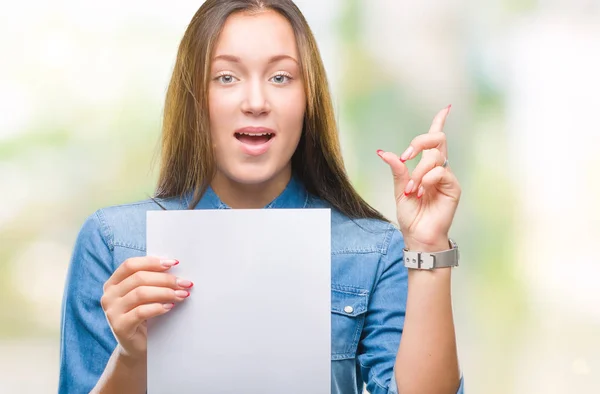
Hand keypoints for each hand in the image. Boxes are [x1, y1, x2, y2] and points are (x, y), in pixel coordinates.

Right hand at [100, 257, 193, 359]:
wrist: (137, 346)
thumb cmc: (144, 316)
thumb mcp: (145, 295)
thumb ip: (151, 280)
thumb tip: (173, 265)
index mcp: (113, 283)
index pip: (130, 265)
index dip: (152, 262)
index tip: (173, 263)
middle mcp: (109, 295)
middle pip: (139, 278)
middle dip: (165, 279)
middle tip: (184, 283)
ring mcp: (112, 311)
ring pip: (141, 293)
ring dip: (165, 292)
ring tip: (181, 294)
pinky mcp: (119, 326)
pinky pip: (141, 312)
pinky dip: (158, 307)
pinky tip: (170, 307)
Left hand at [377, 105, 460, 250]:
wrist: (418, 236)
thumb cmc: (411, 215)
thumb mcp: (399, 190)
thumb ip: (397, 170)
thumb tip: (383, 152)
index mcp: (426, 166)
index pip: (435, 140)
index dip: (440, 122)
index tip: (446, 109)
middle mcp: (438, 168)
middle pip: (437, 139)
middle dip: (420, 141)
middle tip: (406, 156)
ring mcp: (447, 177)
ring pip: (435, 158)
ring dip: (418, 173)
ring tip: (412, 190)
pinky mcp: (453, 188)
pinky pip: (441, 172)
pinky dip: (427, 179)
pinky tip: (421, 192)